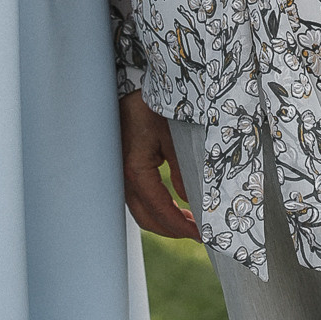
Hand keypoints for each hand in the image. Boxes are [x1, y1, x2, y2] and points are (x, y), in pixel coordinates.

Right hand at [119, 90, 200, 240]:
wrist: (130, 85)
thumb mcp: (174, 135)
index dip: (181, 227)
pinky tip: (171, 204)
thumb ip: (182, 170)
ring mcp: (119, 173)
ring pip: (139, 210)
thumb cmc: (152, 105)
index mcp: (136, 169)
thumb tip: (190, 200)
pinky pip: (136, 197)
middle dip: (172, 230)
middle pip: (146, 218)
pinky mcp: (122, 167)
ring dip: (162, 220)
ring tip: (188, 221)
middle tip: (197, 233)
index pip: (160, 210)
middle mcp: (123, 175)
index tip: (201, 234)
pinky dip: (154, 207)